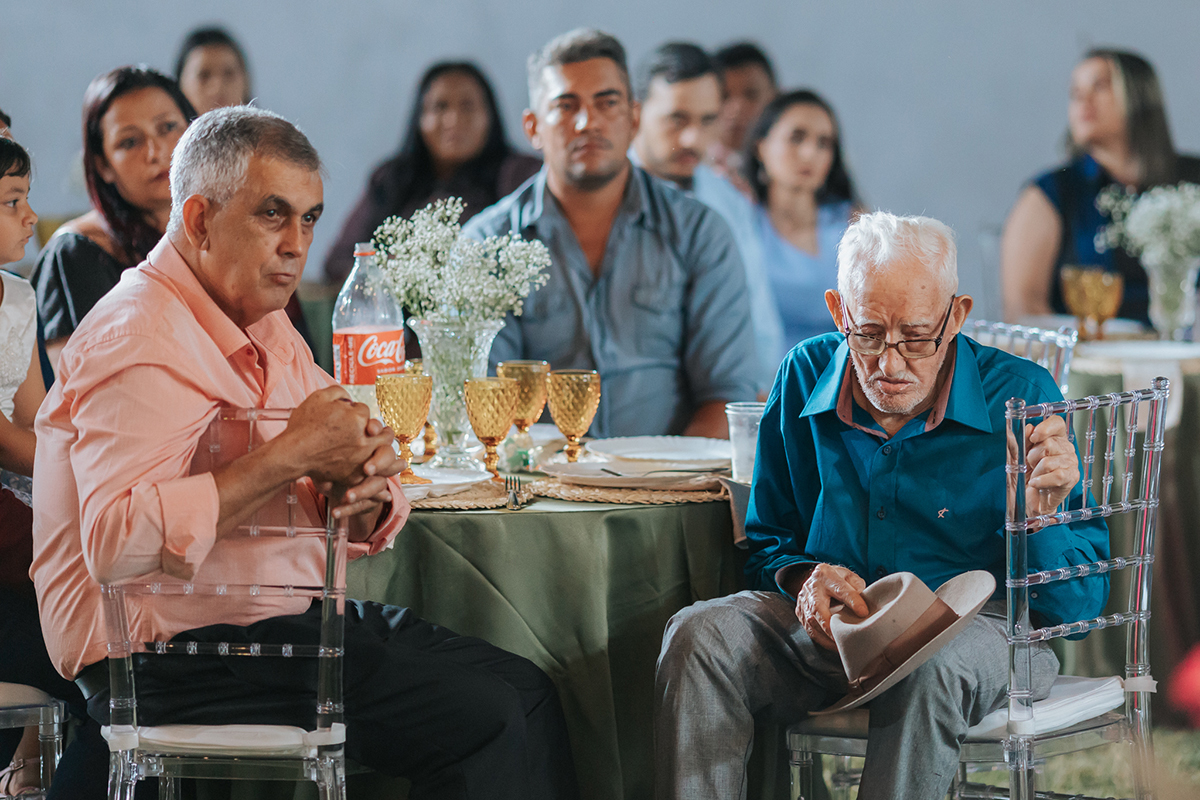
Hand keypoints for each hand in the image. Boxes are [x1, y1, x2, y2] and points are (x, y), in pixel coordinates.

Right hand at [277, 386, 392, 486]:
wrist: (292, 454)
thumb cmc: (303, 427)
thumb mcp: (319, 397)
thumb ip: (339, 392)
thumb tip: (349, 398)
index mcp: (358, 419)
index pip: (365, 411)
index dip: (356, 411)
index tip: (348, 415)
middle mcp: (363, 440)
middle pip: (386, 434)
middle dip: (381, 430)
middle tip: (379, 431)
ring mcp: (360, 459)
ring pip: (385, 454)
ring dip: (384, 449)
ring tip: (382, 448)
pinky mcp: (354, 475)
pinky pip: (374, 474)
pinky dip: (375, 469)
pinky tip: (373, 466)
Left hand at [319, 418, 404, 537]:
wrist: (328, 482)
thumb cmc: (325, 459)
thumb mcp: (323, 453)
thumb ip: (329, 450)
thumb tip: (335, 449)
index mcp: (369, 442)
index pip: (382, 433)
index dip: (378, 430)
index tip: (371, 430)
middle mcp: (378, 459)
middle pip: (389, 455)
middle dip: (380, 462)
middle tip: (367, 469)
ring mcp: (378, 479)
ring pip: (379, 484)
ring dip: (363, 491)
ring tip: (347, 497)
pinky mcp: (373, 498)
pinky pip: (367, 504)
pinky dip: (350, 509)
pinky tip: (336, 512)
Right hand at [795, 563, 867, 650]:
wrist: (815, 579)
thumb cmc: (835, 580)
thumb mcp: (848, 576)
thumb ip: (857, 587)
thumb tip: (863, 605)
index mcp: (826, 575)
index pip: (840, 589)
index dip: (853, 601)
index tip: (863, 613)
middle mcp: (811, 588)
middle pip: (817, 608)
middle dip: (830, 626)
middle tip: (845, 637)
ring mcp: (803, 601)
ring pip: (811, 622)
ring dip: (826, 636)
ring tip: (841, 645)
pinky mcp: (800, 613)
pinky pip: (809, 629)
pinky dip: (821, 640)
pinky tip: (833, 645)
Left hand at [1024, 415, 1078, 515]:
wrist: (1028, 499)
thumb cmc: (1024, 477)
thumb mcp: (1016, 457)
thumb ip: (1019, 442)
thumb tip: (1026, 428)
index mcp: (1054, 438)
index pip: (1057, 423)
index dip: (1046, 427)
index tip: (1033, 437)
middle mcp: (1065, 448)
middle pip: (1048, 444)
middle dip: (1032, 457)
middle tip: (1030, 466)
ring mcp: (1071, 462)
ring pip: (1048, 461)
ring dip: (1035, 472)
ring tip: (1035, 476)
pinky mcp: (1071, 477)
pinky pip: (1056, 475)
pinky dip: (1041, 481)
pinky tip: (1036, 483)